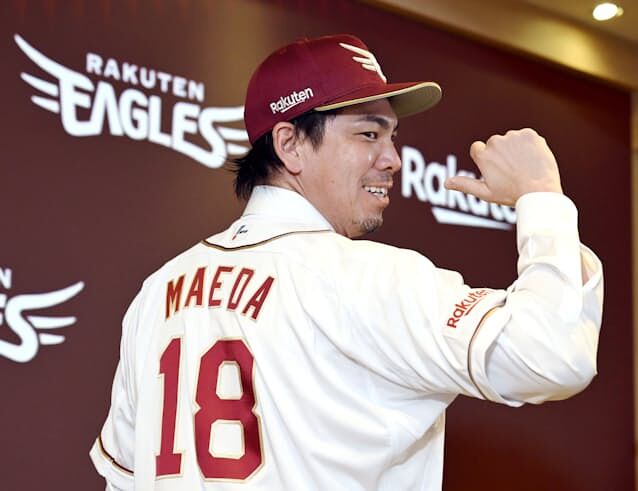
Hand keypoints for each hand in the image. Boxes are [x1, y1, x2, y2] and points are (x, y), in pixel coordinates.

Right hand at [444, 128, 562, 205]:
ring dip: (516, 149)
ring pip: (511, 139)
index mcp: (482, 155)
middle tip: (512, 171)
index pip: (478, 149)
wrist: (539, 191)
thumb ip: (464, 185)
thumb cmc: (511, 194)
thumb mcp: (485, 193)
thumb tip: (446, 183)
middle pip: (495, 143)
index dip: (487, 160)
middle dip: (502, 154)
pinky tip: (532, 159)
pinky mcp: (529, 134)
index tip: (496, 169)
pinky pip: (526, 137)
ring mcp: (513, 136)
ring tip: (524, 167)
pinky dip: (530, 145)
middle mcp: (495, 142)